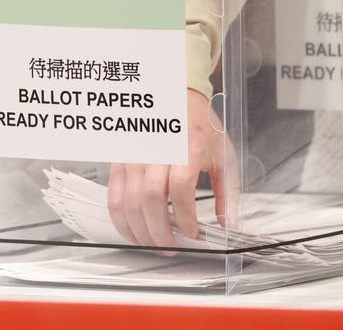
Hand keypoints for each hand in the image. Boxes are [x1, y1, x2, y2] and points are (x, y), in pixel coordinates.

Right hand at [106, 89, 239, 253]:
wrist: (176, 95)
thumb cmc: (199, 124)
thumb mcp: (223, 154)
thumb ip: (227, 193)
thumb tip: (227, 225)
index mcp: (187, 147)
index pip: (180, 188)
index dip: (185, 216)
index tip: (192, 232)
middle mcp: (157, 150)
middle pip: (151, 199)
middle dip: (161, 231)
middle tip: (172, 246)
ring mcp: (134, 156)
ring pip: (130, 201)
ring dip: (141, 230)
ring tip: (155, 244)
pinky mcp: (120, 163)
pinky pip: (114, 197)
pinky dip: (122, 220)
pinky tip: (134, 231)